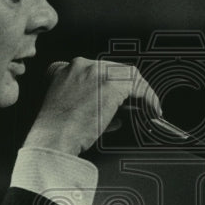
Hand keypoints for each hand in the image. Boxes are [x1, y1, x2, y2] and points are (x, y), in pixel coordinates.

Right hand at [23, 58, 161, 155]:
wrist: (52, 138)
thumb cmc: (57, 131)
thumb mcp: (69, 109)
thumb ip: (91, 104)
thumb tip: (117, 114)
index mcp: (67, 69)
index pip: (99, 71)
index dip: (114, 85)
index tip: (121, 98)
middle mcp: (81, 66)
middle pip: (115, 70)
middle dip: (128, 88)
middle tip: (138, 104)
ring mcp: (95, 72)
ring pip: (128, 75)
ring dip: (140, 91)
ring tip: (147, 106)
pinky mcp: (109, 84)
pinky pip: (137, 86)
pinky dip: (148, 97)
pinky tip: (151, 109)